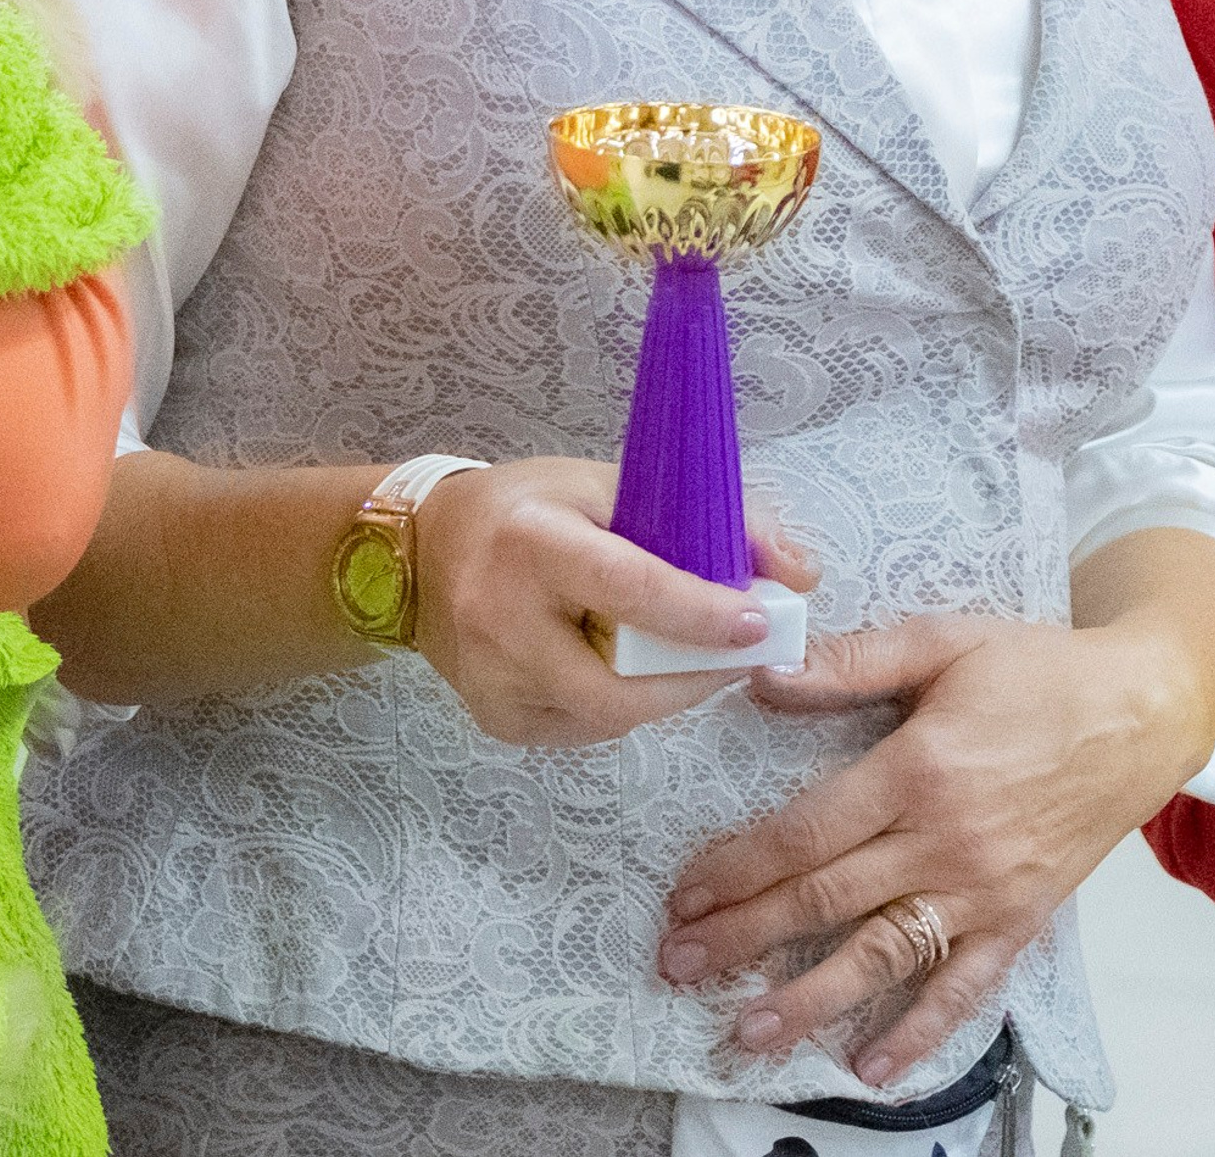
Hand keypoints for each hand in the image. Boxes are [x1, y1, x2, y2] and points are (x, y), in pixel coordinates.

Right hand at [412, 458, 818, 748]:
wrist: (416, 552)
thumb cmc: (524, 506)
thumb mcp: (605, 485)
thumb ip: (703, 518)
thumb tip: (798, 572)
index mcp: (530, 542)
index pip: (627, 588)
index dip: (699, 613)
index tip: (757, 622)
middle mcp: (500, 618)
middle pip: (618, 685)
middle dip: (693, 678)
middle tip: (740, 654)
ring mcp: (491, 681)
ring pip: (608, 717)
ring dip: (663, 692)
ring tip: (685, 654)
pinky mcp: (495, 720)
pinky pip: (583, 728)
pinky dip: (620, 704)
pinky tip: (620, 665)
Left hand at [658, 611, 1214, 1088]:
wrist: (1142, 712)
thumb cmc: (1041, 669)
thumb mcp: (943, 639)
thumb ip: (854, 661)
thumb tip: (769, 676)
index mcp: (916, 770)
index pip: (805, 832)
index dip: (737, 866)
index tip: (686, 892)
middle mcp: (944, 842)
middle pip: (825, 900)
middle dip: (744, 936)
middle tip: (679, 965)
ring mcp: (983, 890)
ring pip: (882, 957)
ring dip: (809, 999)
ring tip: (748, 1030)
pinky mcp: (1020, 920)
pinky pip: (964, 988)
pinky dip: (919, 1034)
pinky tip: (871, 1067)